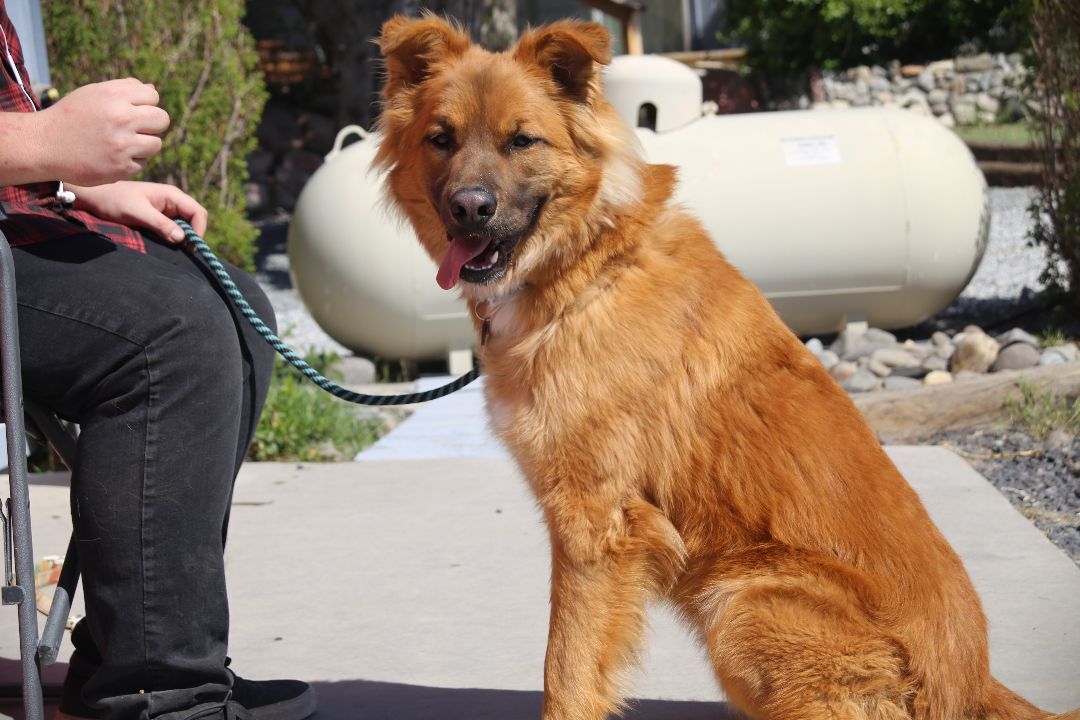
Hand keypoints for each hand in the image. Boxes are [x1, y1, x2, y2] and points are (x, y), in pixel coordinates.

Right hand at [36, 78, 169, 185]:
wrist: (44, 145)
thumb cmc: (71, 117)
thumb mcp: (92, 94)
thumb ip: (123, 90)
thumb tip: (152, 88)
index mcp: (114, 95)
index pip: (153, 95)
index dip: (145, 103)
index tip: (132, 110)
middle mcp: (121, 118)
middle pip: (162, 119)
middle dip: (152, 124)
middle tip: (135, 129)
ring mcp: (122, 144)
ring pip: (156, 144)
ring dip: (143, 145)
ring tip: (122, 144)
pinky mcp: (121, 167)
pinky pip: (142, 163)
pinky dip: (130, 162)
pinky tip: (111, 157)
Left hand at [69, 181, 207, 243]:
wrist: (95, 197)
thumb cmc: (114, 201)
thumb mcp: (137, 213)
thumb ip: (160, 224)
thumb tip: (182, 238)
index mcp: (172, 195)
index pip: (198, 212)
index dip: (199, 230)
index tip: (190, 247)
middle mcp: (173, 201)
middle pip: (195, 219)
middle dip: (193, 235)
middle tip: (184, 252)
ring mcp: (167, 209)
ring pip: (186, 225)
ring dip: (184, 238)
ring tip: (176, 251)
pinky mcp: (160, 217)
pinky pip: (175, 228)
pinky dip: (174, 238)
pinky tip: (167, 246)